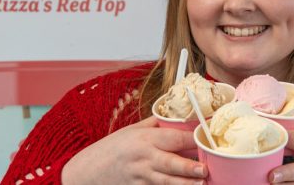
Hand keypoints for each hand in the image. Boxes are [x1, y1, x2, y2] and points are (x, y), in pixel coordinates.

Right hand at [62, 116, 206, 184]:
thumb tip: (176, 116)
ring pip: (167, 181)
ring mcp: (141, 176)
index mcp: (145, 139)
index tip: (206, 139)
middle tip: (205, 169)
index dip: (191, 139)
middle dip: (189, 167)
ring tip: (201, 184)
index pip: (173, 138)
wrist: (87, 172)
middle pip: (170, 163)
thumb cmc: (110, 149)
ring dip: (185, 184)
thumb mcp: (131, 130)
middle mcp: (144, 158)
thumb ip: (154, 125)